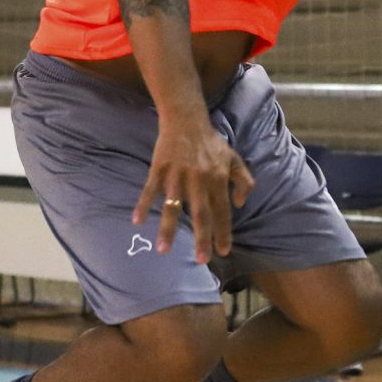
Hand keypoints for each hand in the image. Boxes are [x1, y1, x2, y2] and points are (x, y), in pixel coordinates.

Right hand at [133, 112, 254, 260]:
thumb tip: (238, 205)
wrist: (186, 121)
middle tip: (201, 259)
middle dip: (201, 238)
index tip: (223, 251)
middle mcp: (198, 180)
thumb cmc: (211, 144)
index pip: (222, 211)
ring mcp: (177, 175)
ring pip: (172, 206)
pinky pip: (150, 190)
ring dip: (167, 229)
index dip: (223, 231)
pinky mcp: (159, 169)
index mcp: (217, 179)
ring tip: (163, 250)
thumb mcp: (234, 159)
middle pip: (200, 213)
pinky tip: (137, 221)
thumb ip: (243, 181)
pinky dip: (143, 205)